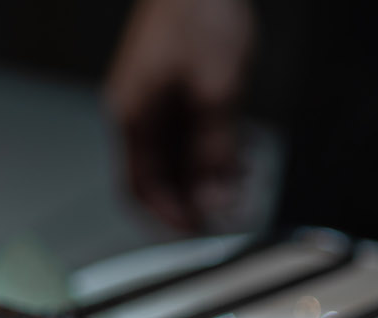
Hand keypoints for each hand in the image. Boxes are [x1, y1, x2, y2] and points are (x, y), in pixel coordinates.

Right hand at [106, 0, 254, 231]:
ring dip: (211, 179)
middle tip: (234, 214)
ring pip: (181, 161)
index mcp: (133, 117)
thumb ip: (215, 151)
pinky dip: (215, 154)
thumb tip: (215, 199)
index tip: (201, 235)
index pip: (140, 189)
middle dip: (197, 202)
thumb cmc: (198, 15)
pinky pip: (192, 138)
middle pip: (162, 179)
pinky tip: (241, 157)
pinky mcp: (176, 92)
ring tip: (244, 185)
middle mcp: (139, 114)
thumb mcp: (216, 92)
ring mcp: (156, 102)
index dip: (169, 220)